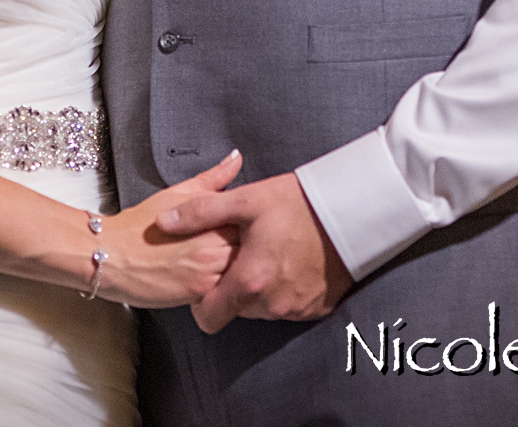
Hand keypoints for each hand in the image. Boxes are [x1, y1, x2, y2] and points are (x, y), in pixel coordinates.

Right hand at [93, 151, 241, 307]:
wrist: (111, 255)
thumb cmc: (141, 225)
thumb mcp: (178, 193)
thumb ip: (213, 179)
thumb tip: (235, 159)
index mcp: (213, 216)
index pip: (254, 220)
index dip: (255, 224)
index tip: (252, 226)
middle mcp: (215, 243)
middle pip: (253, 248)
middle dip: (253, 249)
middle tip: (241, 249)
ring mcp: (209, 269)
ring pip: (244, 273)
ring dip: (242, 271)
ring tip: (228, 267)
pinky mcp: (200, 292)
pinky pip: (228, 294)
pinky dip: (229, 290)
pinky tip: (217, 283)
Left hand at [156, 171, 352, 332]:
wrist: (354, 210)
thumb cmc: (299, 203)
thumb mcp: (245, 201)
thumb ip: (199, 214)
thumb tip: (163, 222)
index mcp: (250, 282)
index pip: (209, 317)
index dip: (201, 300)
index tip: (208, 276)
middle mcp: (273, 305)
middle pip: (236, 310)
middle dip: (233, 286)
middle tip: (243, 252)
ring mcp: (297, 309)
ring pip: (262, 309)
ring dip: (259, 288)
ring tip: (268, 252)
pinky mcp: (318, 307)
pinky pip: (288, 306)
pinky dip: (284, 289)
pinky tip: (289, 261)